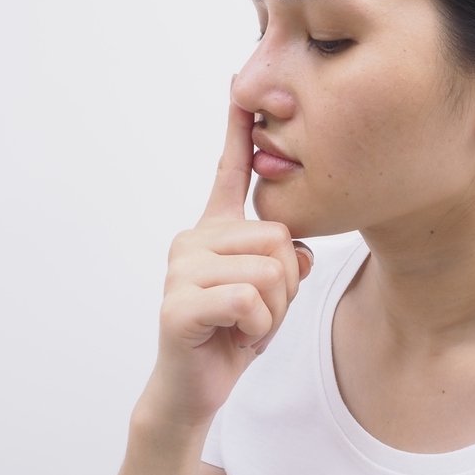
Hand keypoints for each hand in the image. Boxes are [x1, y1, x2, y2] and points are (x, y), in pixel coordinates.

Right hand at [140, 75, 312, 427]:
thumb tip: (297, 255)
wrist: (196, 386)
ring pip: (269, 272)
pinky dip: (257, 327)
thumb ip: (285, 263)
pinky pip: (248, 301)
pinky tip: (235, 337)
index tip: (238, 87)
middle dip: (286, 286)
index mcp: (215, 229)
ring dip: (273, 311)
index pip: (229, 171)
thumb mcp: (273, 293)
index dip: (237, 130)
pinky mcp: (177, 304)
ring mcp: (182, 270)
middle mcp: (194, 238)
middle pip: (278, 238)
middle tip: (259, 310)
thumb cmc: (234, 332)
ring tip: (244, 324)